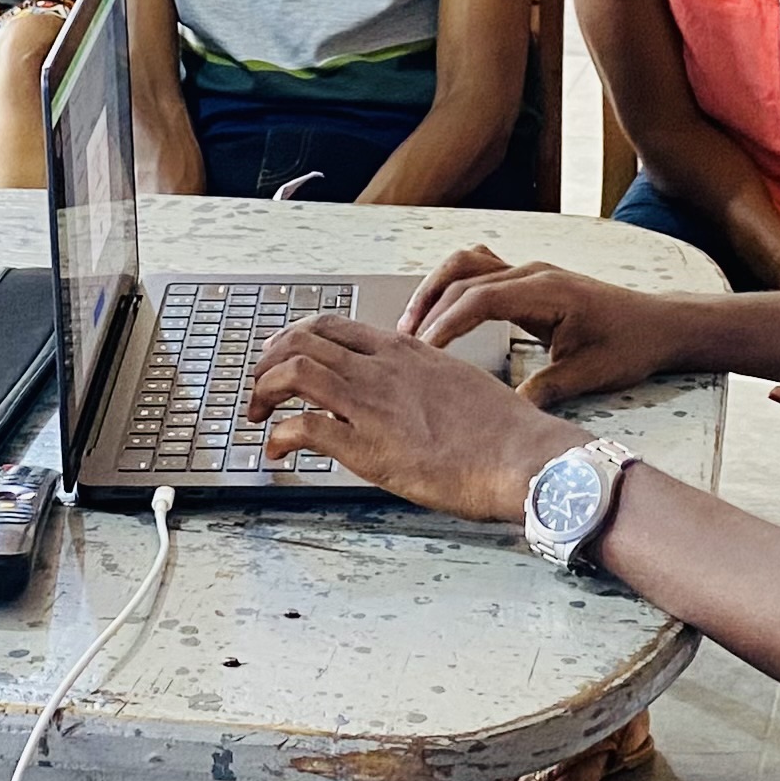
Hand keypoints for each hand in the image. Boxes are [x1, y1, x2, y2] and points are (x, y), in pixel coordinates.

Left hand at [242, 314, 587, 523]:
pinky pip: (303, 429)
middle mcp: (381, 368)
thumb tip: (402, 393)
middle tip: (258, 386)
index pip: (332, 325)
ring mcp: (372, 404)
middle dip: (267, 361)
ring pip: (293, 372)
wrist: (524, 455)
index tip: (282, 358)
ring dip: (262, 391)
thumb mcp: (456, 381)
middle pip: (301, 340)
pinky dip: (278, 437)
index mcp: (404, 350)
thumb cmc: (503, 429)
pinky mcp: (368, 446)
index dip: (295, 339)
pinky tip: (275, 452)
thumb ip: (420, 379)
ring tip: (255, 413)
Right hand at [400, 247, 682, 409]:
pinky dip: (453, 286)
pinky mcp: (529, 279)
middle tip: (404, 346)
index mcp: (546, 291)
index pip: (480, 299)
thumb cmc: (630, 344)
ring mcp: (530, 271)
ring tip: (411, 326)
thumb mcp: (587, 376)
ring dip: (436, 291)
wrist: (660, 324)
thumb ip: (543, 392)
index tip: (424, 350)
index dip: (447, 323)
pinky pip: (480, 270)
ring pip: (466, 266)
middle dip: (430, 309)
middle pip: (464, 279)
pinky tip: (440, 310)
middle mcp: (533, 273)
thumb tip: (503, 416)